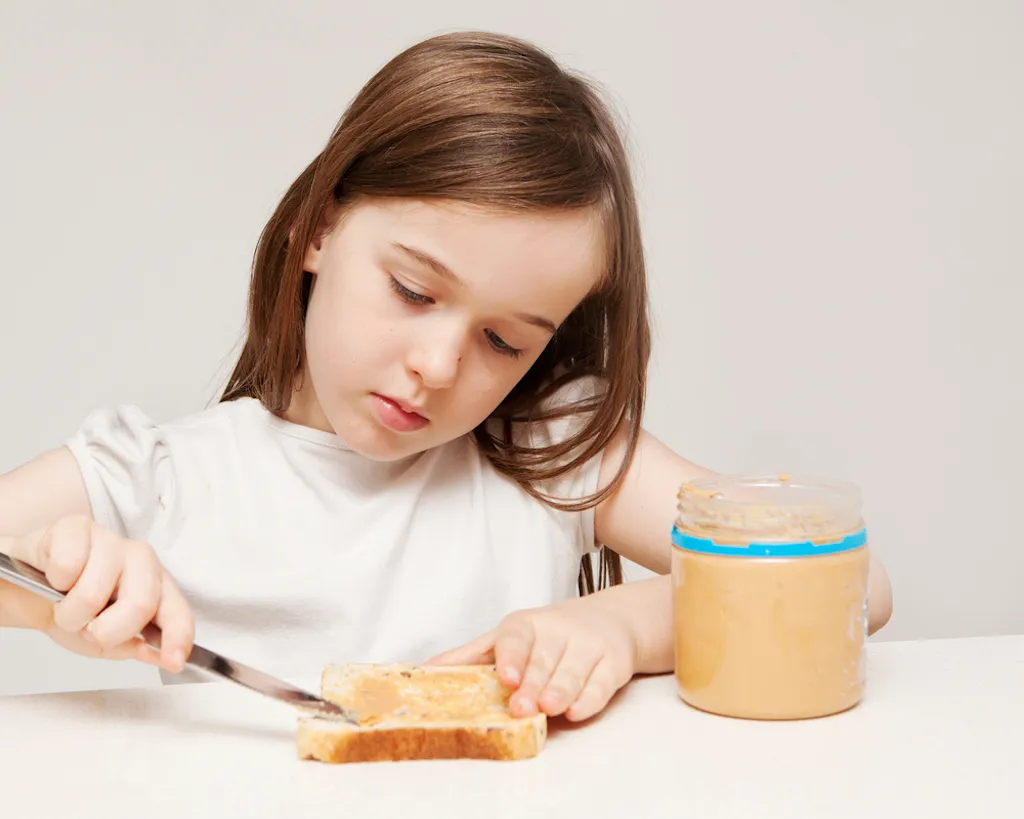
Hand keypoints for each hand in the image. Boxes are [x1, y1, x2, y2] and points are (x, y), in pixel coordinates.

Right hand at [2, 515, 193, 672]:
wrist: (30, 587)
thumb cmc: (74, 610)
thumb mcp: (104, 641)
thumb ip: (132, 647)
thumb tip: (154, 654)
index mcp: (156, 587)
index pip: (177, 612)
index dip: (178, 637)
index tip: (173, 661)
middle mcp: (142, 559)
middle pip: (141, 602)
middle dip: (108, 631)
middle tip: (89, 629)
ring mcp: (112, 540)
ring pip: (94, 592)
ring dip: (70, 614)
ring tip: (66, 606)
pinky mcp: (77, 526)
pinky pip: (66, 566)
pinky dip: (54, 582)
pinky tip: (55, 578)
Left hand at [427, 596, 639, 721]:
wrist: (610, 620)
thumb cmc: (547, 635)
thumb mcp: (509, 637)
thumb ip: (472, 656)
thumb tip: (424, 671)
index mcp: (526, 625)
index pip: (515, 637)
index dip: (511, 657)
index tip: (505, 676)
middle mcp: (558, 631)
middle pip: (543, 661)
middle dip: (533, 684)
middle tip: (521, 707)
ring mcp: (588, 646)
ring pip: (572, 672)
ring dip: (560, 689)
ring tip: (549, 708)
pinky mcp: (613, 663)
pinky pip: (601, 683)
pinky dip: (590, 698)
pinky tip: (578, 710)